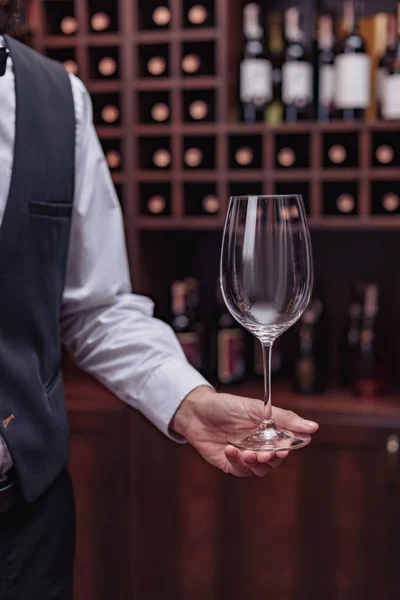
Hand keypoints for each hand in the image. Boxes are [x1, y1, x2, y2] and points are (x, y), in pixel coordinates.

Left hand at [171, 386, 318, 477]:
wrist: (197, 411)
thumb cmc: (228, 406)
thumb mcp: (257, 408)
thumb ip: (284, 419)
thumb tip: (313, 427)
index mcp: (270, 432)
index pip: (286, 446)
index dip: (287, 450)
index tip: (283, 449)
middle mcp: (260, 446)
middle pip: (274, 462)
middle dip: (271, 459)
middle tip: (264, 453)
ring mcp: (245, 456)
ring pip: (259, 470)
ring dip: (255, 463)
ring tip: (247, 453)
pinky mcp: (230, 464)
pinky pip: (240, 470)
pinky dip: (237, 462)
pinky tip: (230, 449)